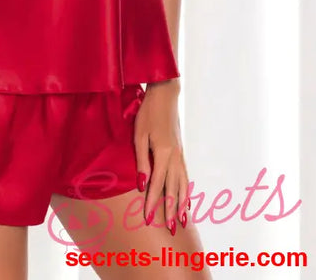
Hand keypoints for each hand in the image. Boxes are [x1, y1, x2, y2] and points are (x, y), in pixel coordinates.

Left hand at [133, 80, 188, 234]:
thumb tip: (141, 185)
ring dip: (182, 204)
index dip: (152, 203)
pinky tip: (186, 199)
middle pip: (173, 189)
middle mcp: (175, 157)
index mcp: (164, 154)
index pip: (157, 185)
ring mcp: (180, 155)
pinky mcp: (180, 152)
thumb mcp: (139, 135)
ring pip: (183, 185)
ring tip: (181, 221)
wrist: (165, 95)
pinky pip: (185, 176)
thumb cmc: (148, 113)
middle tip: (169, 229)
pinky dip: (186, 191)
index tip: (148, 220)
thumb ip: (141, 160)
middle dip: (170, 210)